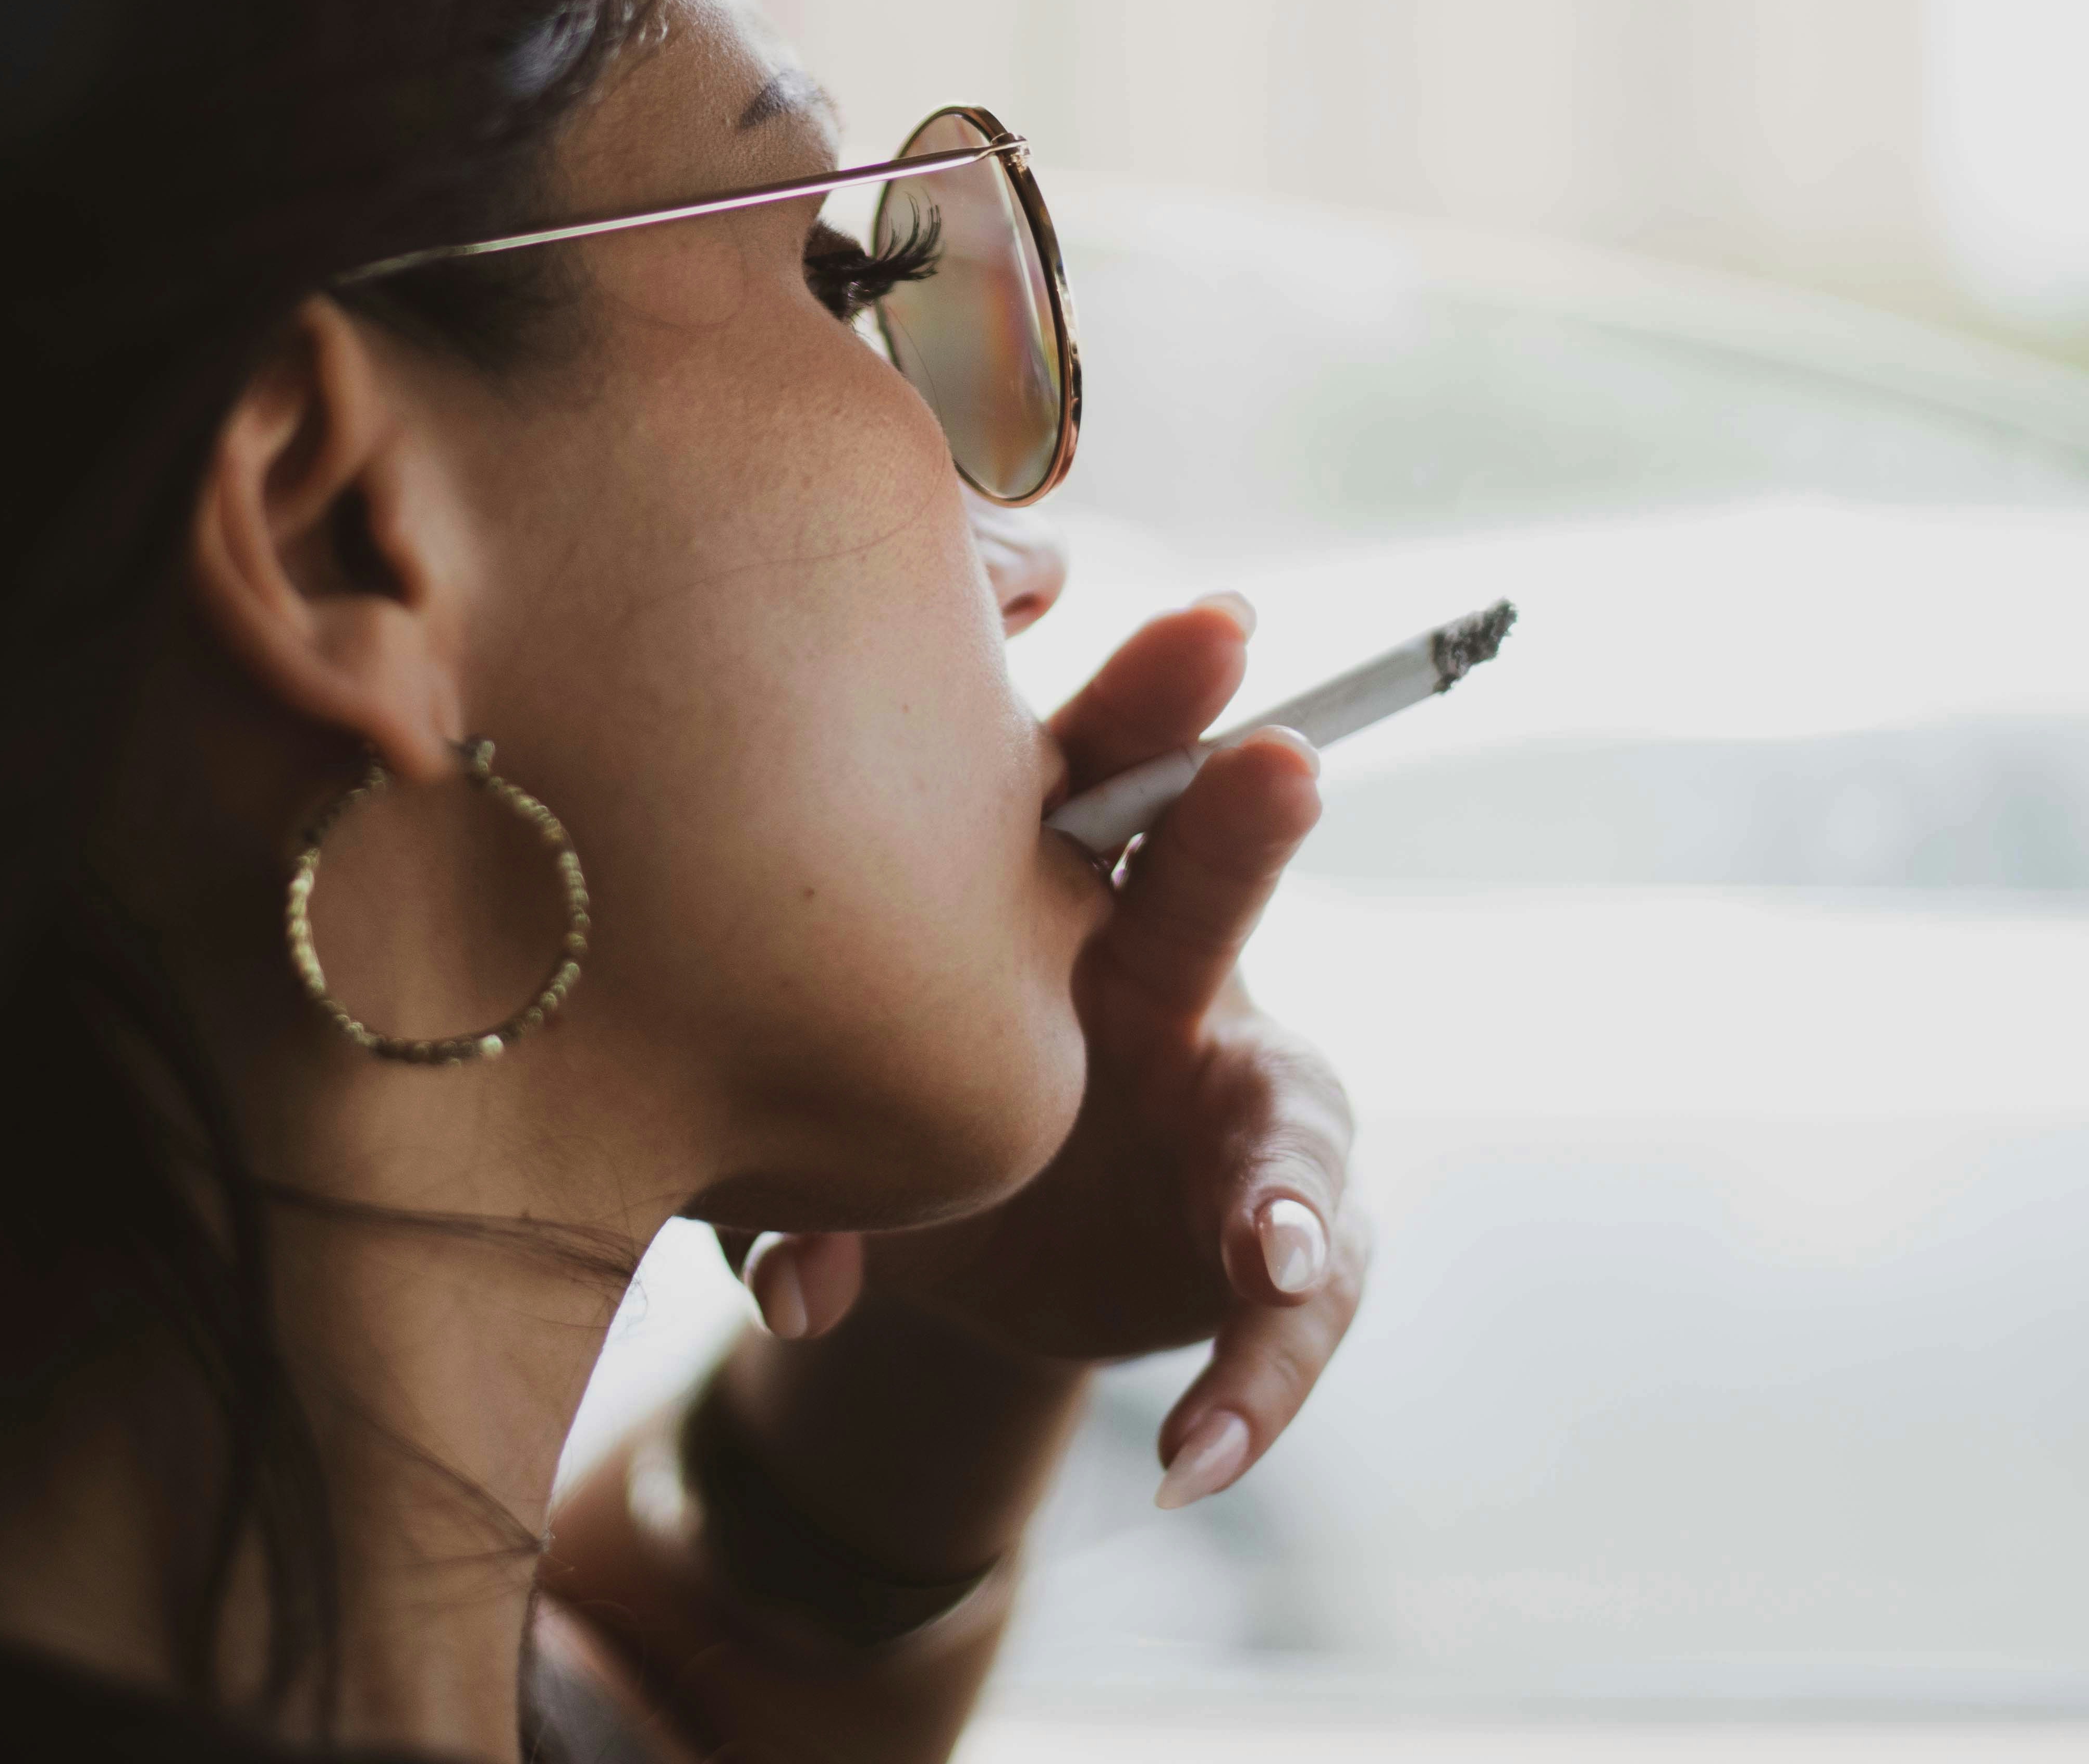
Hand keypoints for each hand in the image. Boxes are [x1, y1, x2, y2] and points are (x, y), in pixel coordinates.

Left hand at [733, 598, 1368, 1510]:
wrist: (962, 1263)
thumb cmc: (894, 1135)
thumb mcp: (829, 1163)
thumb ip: (798, 1202)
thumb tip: (791, 1293)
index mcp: (1058, 911)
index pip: (1108, 781)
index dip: (1159, 697)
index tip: (1209, 622)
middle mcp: (1171, 978)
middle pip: (1216, 885)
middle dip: (1245, 817)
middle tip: (1274, 762)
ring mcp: (1239, 1107)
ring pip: (1293, 1118)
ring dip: (1283, 1179)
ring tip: (1263, 1246)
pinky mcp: (1280, 1241)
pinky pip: (1298, 1310)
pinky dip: (1253, 1388)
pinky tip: (1193, 1465)